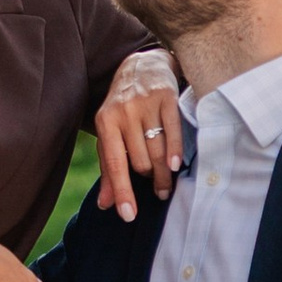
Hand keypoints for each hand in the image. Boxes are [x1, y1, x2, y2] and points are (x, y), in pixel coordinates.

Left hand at [93, 48, 180, 219]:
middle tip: (157, 189)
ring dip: (163, 174)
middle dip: (149, 180)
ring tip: (166, 185)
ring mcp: (145, 103)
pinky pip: (173, 132)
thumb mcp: (110, 133)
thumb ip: (109, 168)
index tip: (129, 215)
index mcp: (105, 121)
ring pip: (157, 151)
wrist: (143, 66)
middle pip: (140, 161)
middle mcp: (123, 111)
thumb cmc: (124, 108)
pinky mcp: (166, 97)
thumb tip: (106, 204)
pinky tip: (176, 167)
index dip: (122, 191)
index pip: (114, 164)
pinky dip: (175, 152)